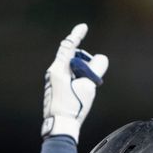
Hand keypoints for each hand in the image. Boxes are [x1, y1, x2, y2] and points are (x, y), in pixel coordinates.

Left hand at [41, 23, 108, 141]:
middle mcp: (52, 72)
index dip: (77, 35)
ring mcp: (51, 80)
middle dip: (84, 60)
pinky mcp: (53, 87)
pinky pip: (66, 76)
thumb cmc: (74, 106)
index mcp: (59, 69)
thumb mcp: (89, 87)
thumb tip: (101, 58)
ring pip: (69, 68)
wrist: (60, 125)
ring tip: (88, 87)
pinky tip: (80, 92)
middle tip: (94, 75)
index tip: (83, 27)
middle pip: (71, 57)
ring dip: (81, 71)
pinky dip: (76, 78)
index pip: (69, 46)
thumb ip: (96, 70)